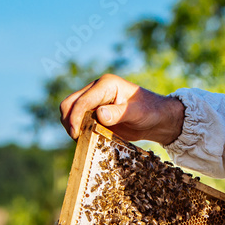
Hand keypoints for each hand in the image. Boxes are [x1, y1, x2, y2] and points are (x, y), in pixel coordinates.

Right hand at [59, 74, 184, 144]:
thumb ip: (119, 113)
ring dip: (71, 126)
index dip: (75, 117)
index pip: (83, 100)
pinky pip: (77, 120)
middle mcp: (95, 90)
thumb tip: (99, 114)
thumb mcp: (137, 113)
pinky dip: (77, 130)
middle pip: (69, 103)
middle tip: (76, 138)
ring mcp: (93, 101)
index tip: (76, 134)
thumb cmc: (150, 111)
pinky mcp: (93, 112)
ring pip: (70, 111)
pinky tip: (86, 139)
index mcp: (106, 84)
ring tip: (82, 139)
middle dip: (69, 120)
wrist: (156, 118)